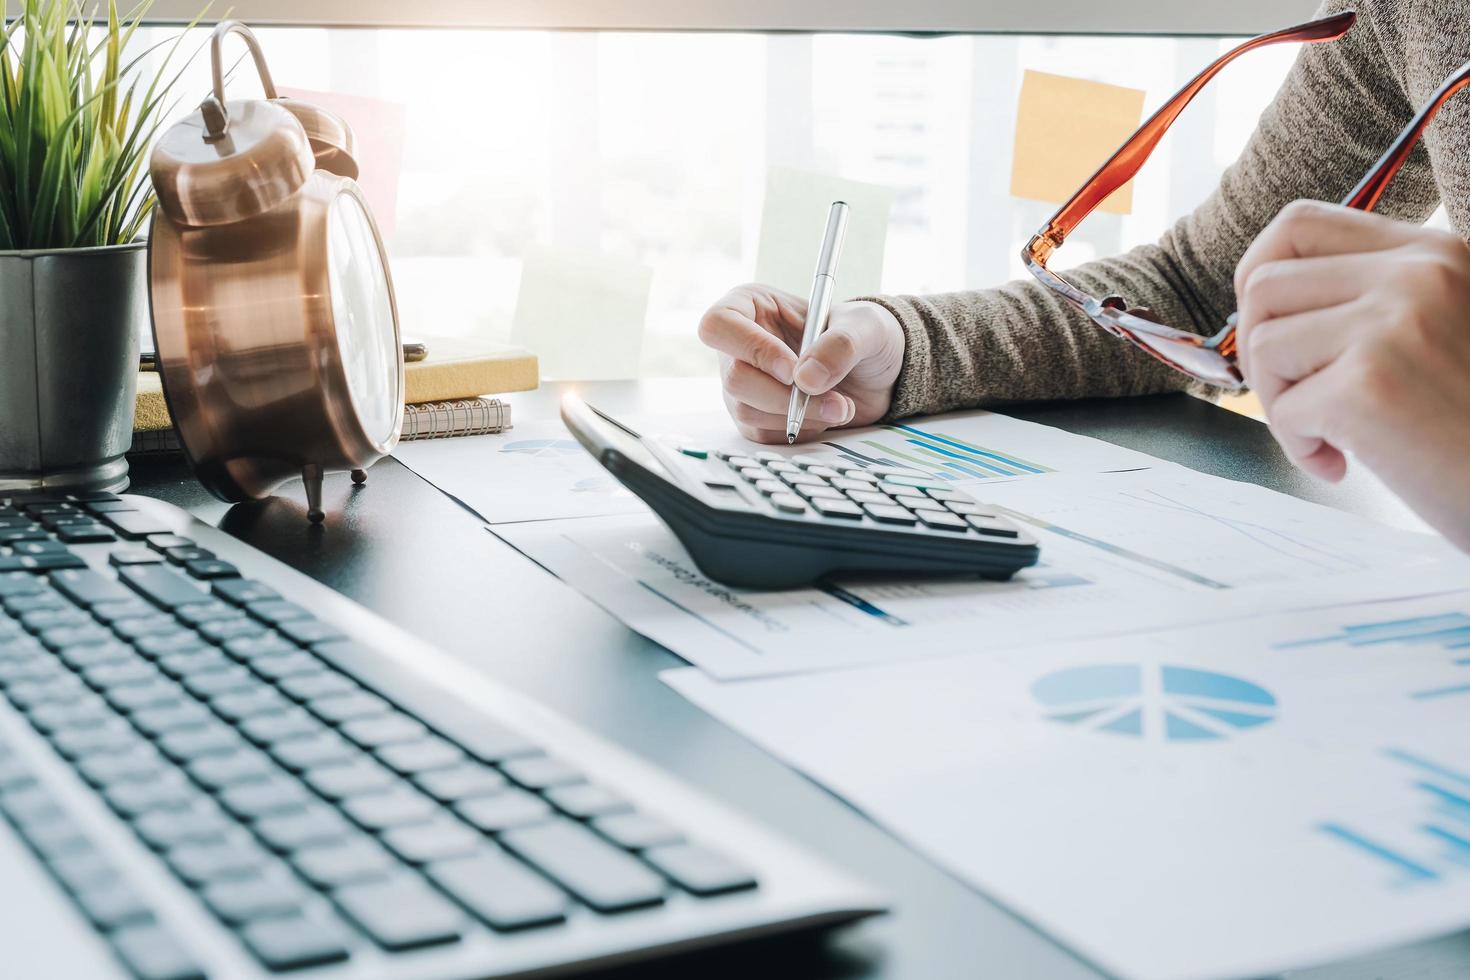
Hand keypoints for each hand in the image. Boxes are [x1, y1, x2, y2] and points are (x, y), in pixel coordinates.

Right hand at [697, 283, 904, 442]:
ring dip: (798, 415)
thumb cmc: (864, 335)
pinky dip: (800, 430)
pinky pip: (763, 434)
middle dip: (784, 395)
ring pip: (746, 410)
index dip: (753, 350)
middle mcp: (739, 346)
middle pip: (734, 377)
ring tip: (841, 406)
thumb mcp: (865, 327)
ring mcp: (745, 384)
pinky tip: (824, 415)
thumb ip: (840, 344)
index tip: (792, 369)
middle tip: (833, 399)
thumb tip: (805, 379)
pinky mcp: (756, 416)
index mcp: (751, 306)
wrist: (877, 372)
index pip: (719, 325)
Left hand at [1234, 200, 1469, 548]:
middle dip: (1258, 350)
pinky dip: (1300, 447)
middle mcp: (1416, 275)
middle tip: (1295, 396)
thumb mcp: (1438, 328)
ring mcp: (1393, 325)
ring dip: (1279, 401)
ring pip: (1264, 344)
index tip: (1266, 327)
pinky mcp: (1369, 386)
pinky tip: (1346, 463)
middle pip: (1265, 285)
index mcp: (1432, 253)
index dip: (1257, 273)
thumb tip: (1258, 299)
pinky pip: (1283, 410)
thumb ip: (1367, 299)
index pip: (1299, 225)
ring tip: (1331, 433)